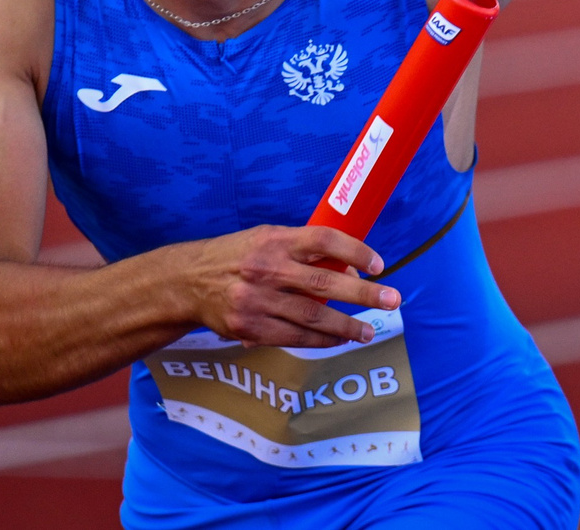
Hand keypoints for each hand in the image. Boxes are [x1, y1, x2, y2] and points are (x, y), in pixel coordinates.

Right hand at [171, 225, 400, 348]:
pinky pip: (294, 337)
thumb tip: (349, 268)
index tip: (378, 264)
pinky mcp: (249, 327)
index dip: (355, 250)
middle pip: (325, 282)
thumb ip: (303, 250)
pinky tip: (339, 340)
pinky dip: (321, 340)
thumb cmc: (238, 256)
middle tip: (392, 299)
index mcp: (275, 240)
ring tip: (368, 331)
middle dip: (363, 294)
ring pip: (313, 317)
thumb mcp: (267, 239)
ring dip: (346, 326)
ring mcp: (257, 301)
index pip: (324, 240)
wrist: (188, 281)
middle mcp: (267, 269)